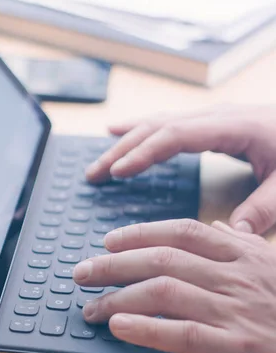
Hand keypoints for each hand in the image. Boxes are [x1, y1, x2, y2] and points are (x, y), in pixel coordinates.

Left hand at [73, 219, 275, 352]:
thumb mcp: (270, 266)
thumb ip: (238, 246)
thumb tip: (209, 227)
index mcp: (243, 253)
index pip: (182, 232)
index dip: (140, 232)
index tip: (109, 241)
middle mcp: (237, 276)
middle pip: (163, 259)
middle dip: (114, 264)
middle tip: (82, 272)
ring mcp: (238, 310)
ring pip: (166, 291)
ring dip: (119, 297)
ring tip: (91, 307)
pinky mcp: (240, 348)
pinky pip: (184, 333)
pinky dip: (146, 328)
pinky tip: (119, 325)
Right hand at [85, 105, 275, 234]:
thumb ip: (265, 207)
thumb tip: (233, 235)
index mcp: (232, 127)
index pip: (175, 135)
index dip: (144, 152)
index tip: (118, 172)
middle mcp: (216, 117)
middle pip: (157, 128)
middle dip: (123, 150)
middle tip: (94, 174)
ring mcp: (211, 118)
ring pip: (158, 124)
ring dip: (125, 142)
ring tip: (99, 163)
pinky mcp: (210, 124)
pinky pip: (166, 125)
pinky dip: (139, 132)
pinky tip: (119, 134)